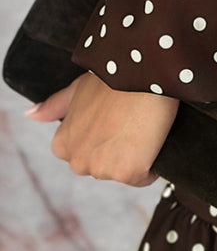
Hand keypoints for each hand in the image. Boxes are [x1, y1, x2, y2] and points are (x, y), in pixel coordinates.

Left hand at [27, 72, 178, 186]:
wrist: (141, 73)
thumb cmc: (113, 77)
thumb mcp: (78, 89)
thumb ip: (54, 106)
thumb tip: (30, 115)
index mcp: (62, 145)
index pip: (89, 155)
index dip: (108, 138)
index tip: (118, 120)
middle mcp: (76, 162)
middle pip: (107, 168)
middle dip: (121, 152)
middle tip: (131, 122)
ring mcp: (101, 169)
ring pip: (126, 173)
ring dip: (137, 157)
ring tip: (143, 127)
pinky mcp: (127, 173)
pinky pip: (145, 177)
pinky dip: (153, 163)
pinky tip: (152, 137)